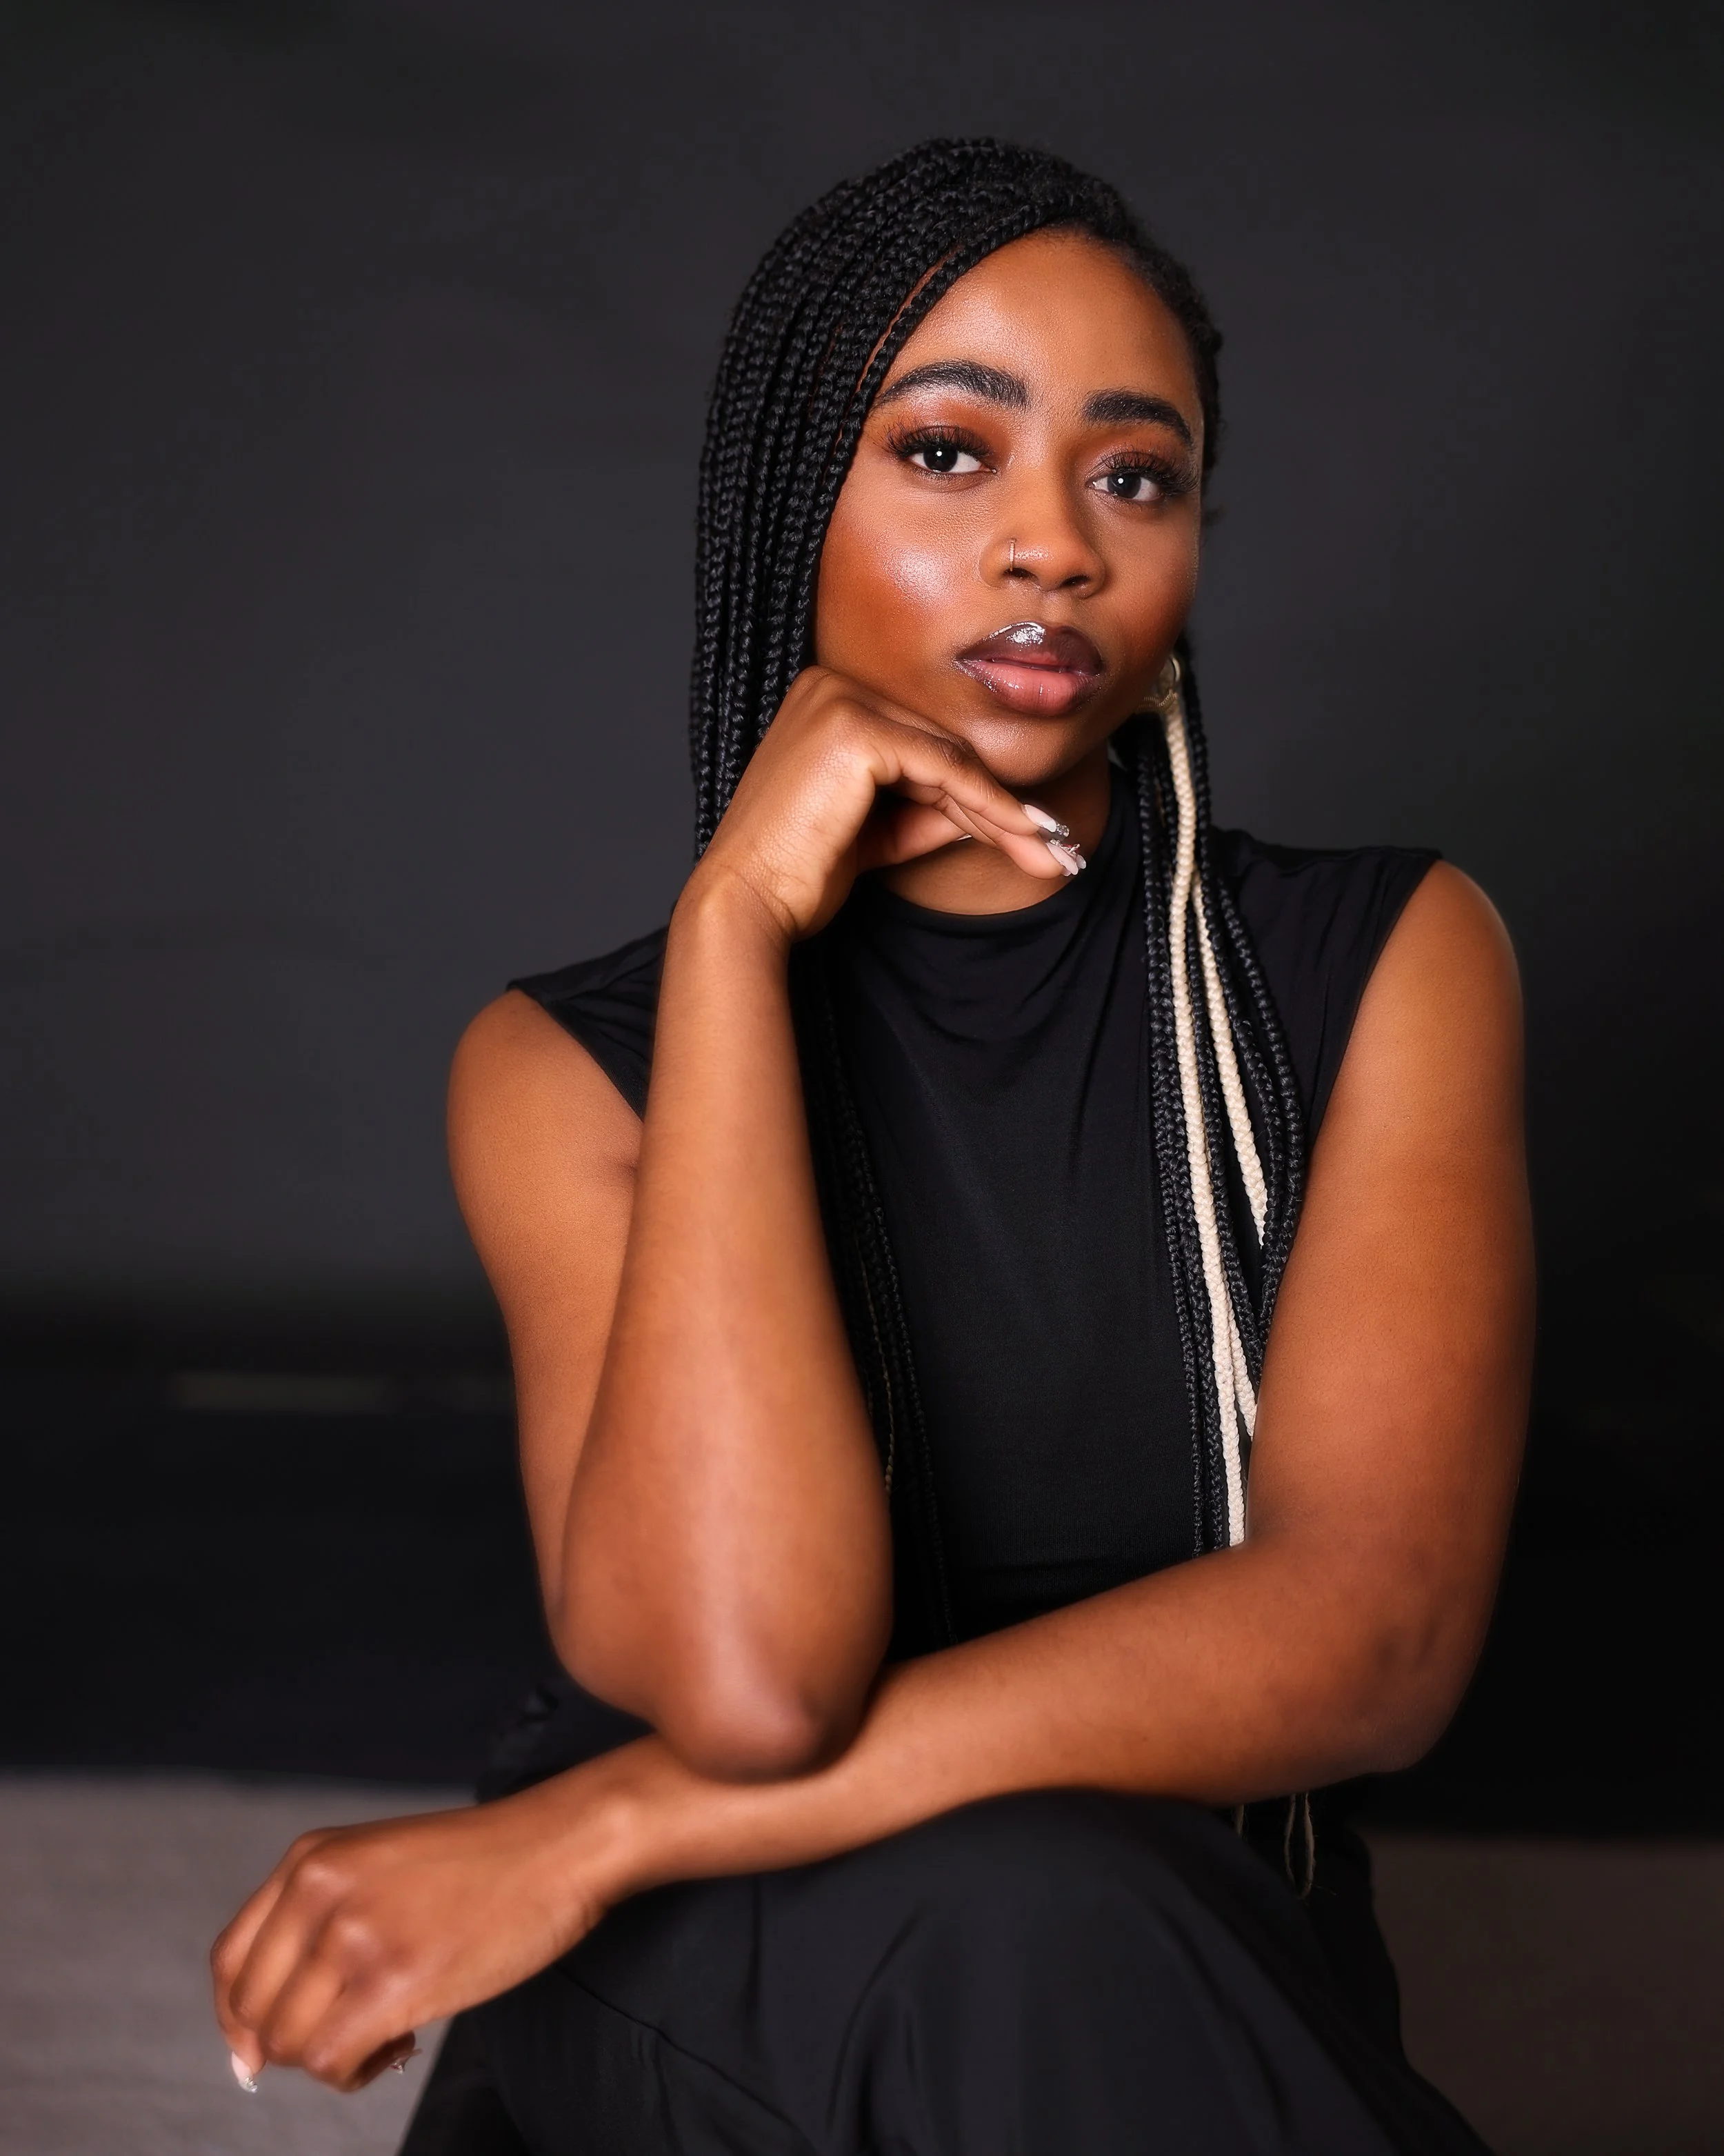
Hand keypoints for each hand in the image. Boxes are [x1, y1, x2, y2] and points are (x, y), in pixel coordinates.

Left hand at [211, 1761, 638, 2092]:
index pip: (228, 1962)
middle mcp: (318, 1889)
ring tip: (387, 2032)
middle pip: (251, 2011)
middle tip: (353, 2031)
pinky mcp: (394, 1979)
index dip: (240, 2018)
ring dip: (331, 2057)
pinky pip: (331, 2060)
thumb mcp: (376, 1867)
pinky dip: (355, 2071)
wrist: (557, 1846)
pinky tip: (402, 2041)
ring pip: (287, 2043)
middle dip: (292, 2042)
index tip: (270, 2043)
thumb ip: (314, 1930)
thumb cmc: (479, 1865)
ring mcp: (354, 1932)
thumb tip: (249, 2051)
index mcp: (310, 1859)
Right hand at [688, 665, 1073, 941]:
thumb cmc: (799, 873)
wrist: (749, 901)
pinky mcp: (855, 729)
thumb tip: (993, 810)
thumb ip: (932, 811)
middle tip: (1054, 852)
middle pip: (940, 749)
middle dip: (1001, 807)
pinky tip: (1022, 837)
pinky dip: (987, 804)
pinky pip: (944, 768)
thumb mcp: (881, 832)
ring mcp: (841, 701)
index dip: (978, 794)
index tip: (1029, 835)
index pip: (921, 745)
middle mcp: (830, 685)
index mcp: (828, 700)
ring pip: (949, 758)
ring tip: (1048, 856)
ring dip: (1005, 812)